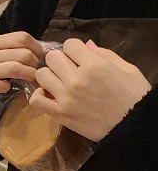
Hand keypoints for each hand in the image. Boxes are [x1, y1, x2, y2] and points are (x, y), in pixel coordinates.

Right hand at [0, 32, 43, 107]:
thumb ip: (12, 49)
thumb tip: (41, 51)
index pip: (21, 37)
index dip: (36, 47)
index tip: (39, 57)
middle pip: (21, 54)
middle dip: (35, 64)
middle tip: (36, 72)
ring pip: (13, 68)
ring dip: (27, 75)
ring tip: (30, 80)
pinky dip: (6, 87)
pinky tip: (7, 88)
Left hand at [29, 39, 150, 141]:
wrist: (134, 126)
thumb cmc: (134, 96)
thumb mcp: (128, 69)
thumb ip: (105, 54)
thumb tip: (86, 44)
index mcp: (95, 66)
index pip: (70, 44)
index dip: (74, 49)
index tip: (79, 57)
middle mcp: (77, 80)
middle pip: (52, 58)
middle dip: (61, 60)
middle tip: (69, 69)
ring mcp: (66, 98)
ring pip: (41, 75)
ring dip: (49, 76)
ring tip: (60, 81)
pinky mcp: (60, 114)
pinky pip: (36, 100)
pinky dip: (38, 95)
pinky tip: (49, 94)